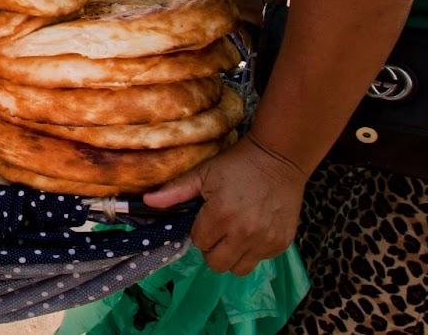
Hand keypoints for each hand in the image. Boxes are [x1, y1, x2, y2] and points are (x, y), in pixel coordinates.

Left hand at [145, 134, 307, 275]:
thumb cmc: (236, 164)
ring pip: (238, 269)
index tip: (206, 218)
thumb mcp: (202, 173)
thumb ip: (174, 191)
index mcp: (220, 215)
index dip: (199, 231)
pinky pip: (260, 261)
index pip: (199, 242)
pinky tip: (253, 231)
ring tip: (234, 235)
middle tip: (218, 230)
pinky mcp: (281, 244)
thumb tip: (146, 202)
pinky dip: (252, 251)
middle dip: (212, 249)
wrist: (278, 158)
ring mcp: (265, 241)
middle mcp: (244, 233)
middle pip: (217, 263)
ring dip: (232, 255)